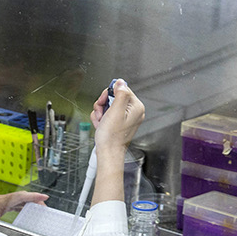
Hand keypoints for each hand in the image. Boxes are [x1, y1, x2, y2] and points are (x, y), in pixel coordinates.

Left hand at [0, 191, 47, 219]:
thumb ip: (4, 233)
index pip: (19, 197)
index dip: (33, 196)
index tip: (44, 197)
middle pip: (19, 196)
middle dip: (33, 199)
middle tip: (44, 206)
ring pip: (16, 199)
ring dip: (27, 202)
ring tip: (38, 208)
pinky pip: (11, 203)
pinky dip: (20, 205)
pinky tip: (25, 210)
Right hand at [89, 80, 145, 205]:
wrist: (108, 153)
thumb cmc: (112, 136)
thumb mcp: (116, 111)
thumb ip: (120, 94)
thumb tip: (121, 82)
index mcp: (136, 107)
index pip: (122, 89)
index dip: (110, 94)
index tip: (104, 101)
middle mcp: (133, 112)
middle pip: (114, 97)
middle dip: (103, 104)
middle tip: (101, 113)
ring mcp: (125, 118)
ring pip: (108, 105)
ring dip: (100, 112)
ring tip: (101, 121)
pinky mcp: (118, 123)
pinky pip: (107, 114)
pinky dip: (101, 118)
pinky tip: (101, 125)